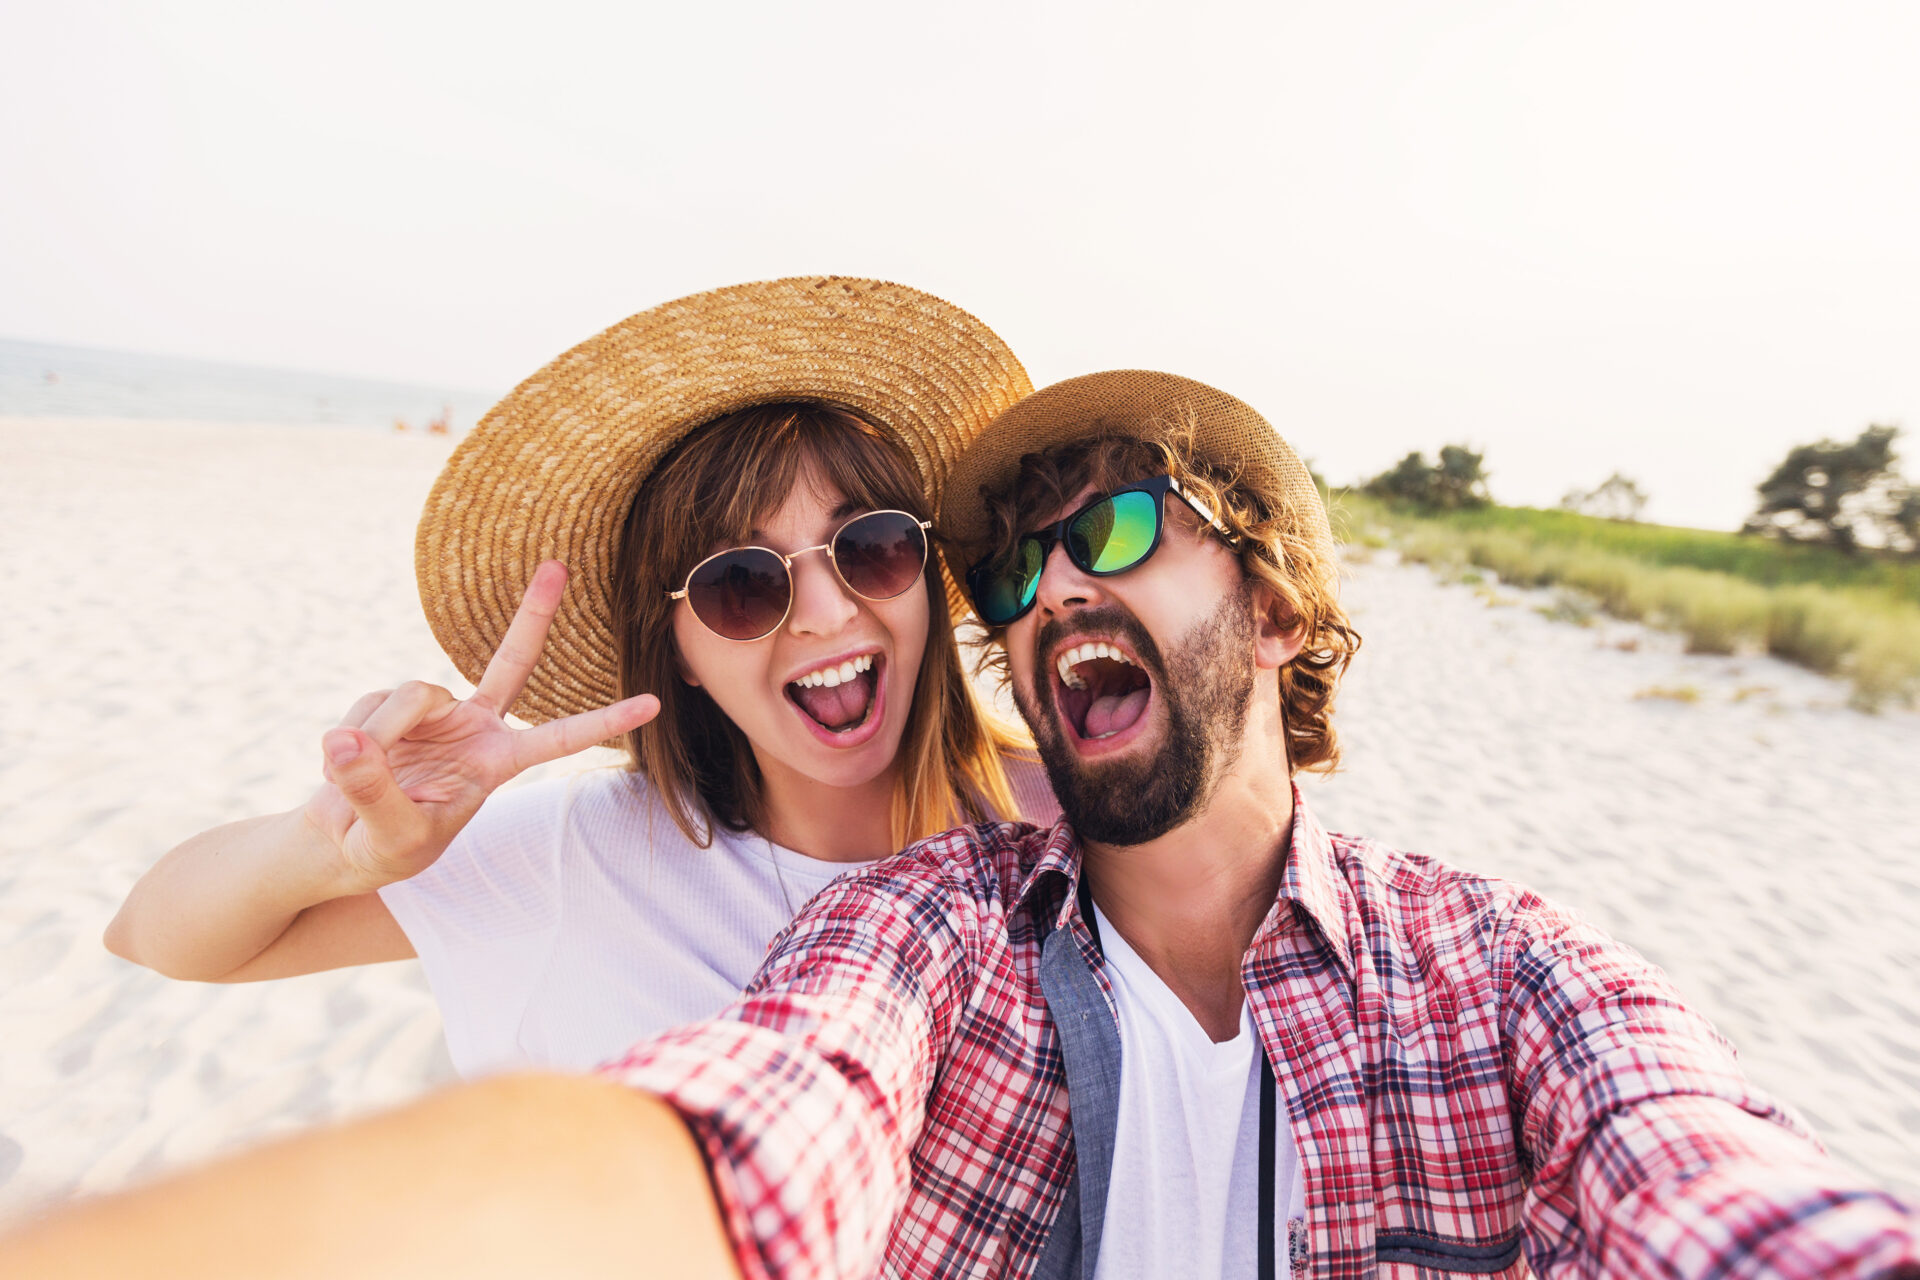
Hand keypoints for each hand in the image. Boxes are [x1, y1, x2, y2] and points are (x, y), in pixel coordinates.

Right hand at [304, 561, 658, 891]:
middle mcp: (476, 727)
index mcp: (498, 763)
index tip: (654, 703)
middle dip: (534, 614)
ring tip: (352, 776)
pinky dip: (348, 739)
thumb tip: (348, 740)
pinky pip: (369, 705)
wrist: (343, 841)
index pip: (558, 739)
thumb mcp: (390, 835)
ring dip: (377, 736)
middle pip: (512, 661)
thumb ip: (373, 790)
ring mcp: (436, 711)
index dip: (604, 721)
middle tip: (558, 566)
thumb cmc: (383, 849)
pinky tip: (341, 764)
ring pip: (411, 694)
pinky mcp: (391, 704)